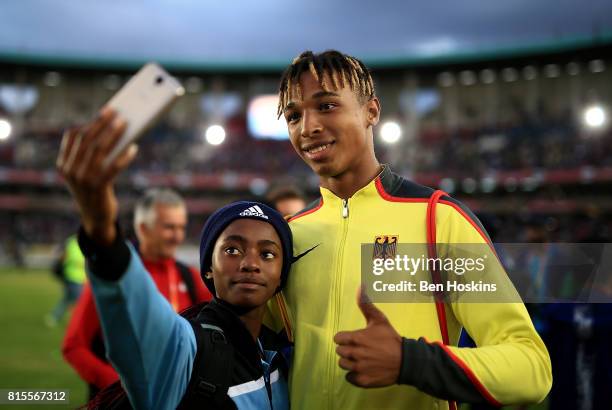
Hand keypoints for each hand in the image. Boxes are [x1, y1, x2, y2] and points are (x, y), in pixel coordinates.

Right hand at [56, 107, 136, 245]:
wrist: (96, 218)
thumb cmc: (95, 190)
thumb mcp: (86, 172)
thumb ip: (91, 155)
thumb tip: (112, 129)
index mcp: (64, 164)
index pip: (73, 136)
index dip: (89, 123)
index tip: (103, 112)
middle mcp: (70, 170)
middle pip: (87, 140)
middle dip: (102, 123)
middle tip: (116, 113)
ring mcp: (83, 179)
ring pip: (100, 150)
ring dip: (114, 134)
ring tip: (125, 124)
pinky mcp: (98, 187)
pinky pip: (113, 167)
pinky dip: (124, 156)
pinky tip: (134, 148)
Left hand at [333, 288, 401, 387]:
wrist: (406, 361)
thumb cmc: (391, 338)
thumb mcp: (379, 319)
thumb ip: (366, 305)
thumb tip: (360, 287)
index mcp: (356, 338)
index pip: (337, 338)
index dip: (344, 338)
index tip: (353, 339)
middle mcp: (355, 353)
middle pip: (339, 351)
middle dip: (347, 349)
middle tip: (359, 349)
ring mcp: (358, 368)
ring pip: (343, 364)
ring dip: (350, 362)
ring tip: (361, 359)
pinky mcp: (362, 380)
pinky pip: (349, 378)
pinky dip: (354, 375)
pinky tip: (363, 369)